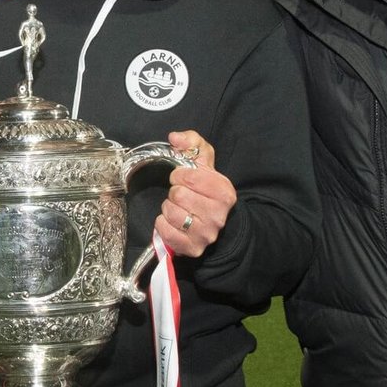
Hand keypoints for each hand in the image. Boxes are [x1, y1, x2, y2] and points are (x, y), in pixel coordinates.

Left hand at [155, 130, 236, 258]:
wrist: (214, 223)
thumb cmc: (206, 190)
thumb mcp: (203, 163)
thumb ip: (192, 143)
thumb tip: (175, 137)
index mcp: (224, 192)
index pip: (189, 177)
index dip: (179, 175)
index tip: (182, 179)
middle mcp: (218, 215)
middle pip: (178, 195)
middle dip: (175, 193)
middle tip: (182, 196)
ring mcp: (206, 234)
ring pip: (170, 212)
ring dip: (169, 208)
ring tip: (179, 209)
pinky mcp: (192, 248)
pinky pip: (164, 230)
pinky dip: (163, 224)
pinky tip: (173, 222)